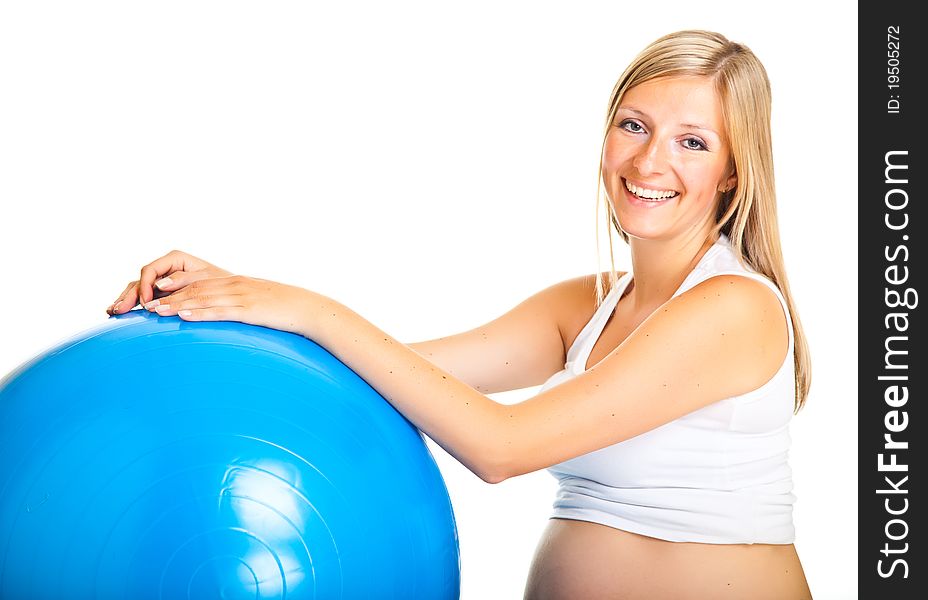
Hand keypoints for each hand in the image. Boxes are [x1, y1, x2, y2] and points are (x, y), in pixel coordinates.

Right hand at [106, 250, 231, 315]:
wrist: (231, 292)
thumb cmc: (221, 283)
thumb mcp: (205, 279)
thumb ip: (182, 280)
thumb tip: (160, 284)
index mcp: (175, 259)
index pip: (151, 270)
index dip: (144, 286)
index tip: (146, 304)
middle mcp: (166, 267)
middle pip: (141, 279)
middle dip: (129, 295)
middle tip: (117, 310)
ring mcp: (163, 279)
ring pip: (138, 287)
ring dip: (126, 299)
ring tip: (112, 311)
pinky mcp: (163, 291)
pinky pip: (143, 295)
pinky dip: (132, 303)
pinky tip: (118, 311)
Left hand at [138, 274, 314, 334]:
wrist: (307, 308)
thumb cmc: (284, 309)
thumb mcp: (259, 304)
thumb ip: (240, 307)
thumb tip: (227, 316)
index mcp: (235, 283)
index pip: (198, 284)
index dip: (175, 289)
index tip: (154, 295)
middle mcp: (234, 286)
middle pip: (194, 289)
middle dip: (168, 297)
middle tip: (145, 304)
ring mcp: (241, 297)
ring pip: (202, 299)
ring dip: (177, 304)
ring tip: (156, 311)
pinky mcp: (248, 311)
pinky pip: (219, 311)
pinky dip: (199, 313)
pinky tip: (184, 316)